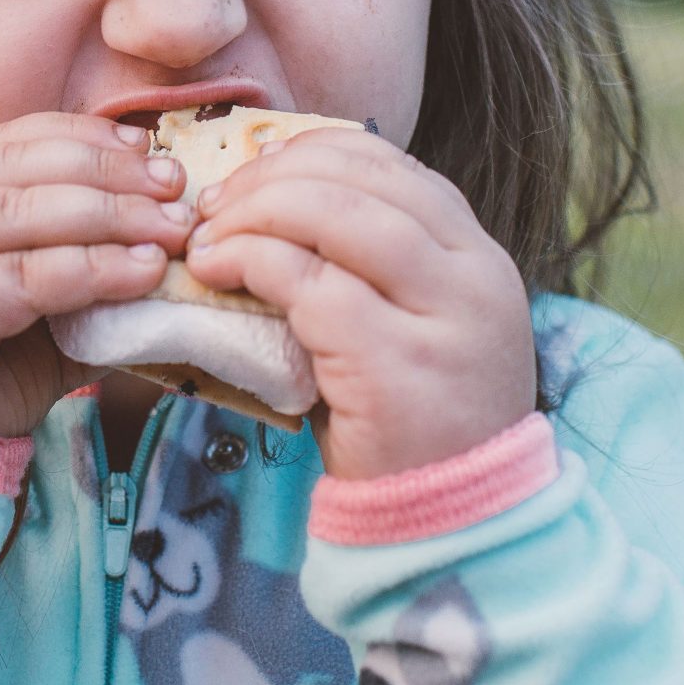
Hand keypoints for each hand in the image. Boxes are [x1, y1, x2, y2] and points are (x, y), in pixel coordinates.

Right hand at [0, 111, 192, 437]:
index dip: (81, 139)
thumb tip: (163, 234)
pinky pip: (13, 280)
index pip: (4, 142)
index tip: (146, 148)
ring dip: (106, 218)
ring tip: (169, 232)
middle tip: (174, 189)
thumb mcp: (27, 311)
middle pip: (13, 170)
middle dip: (105, 174)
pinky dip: (86, 271)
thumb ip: (74, 267)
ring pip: (13, 215)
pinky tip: (138, 274)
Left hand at [181, 129, 535, 479]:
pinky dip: (252, 264)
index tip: (249, 178)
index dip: (306, 154)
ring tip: (206, 239)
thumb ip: (366, 265)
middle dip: (270, 178)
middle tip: (213, 206)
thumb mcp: (409, 326)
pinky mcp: (396, 365)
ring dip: (255, 214)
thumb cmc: (411, 425)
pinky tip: (217, 274)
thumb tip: (265, 203)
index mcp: (477, 255)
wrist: (455, 529)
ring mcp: (443, 319)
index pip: (389, 162)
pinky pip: (312, 286)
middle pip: (360, 177)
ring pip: (336, 216)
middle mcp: (475, 275)